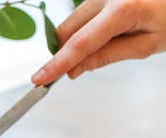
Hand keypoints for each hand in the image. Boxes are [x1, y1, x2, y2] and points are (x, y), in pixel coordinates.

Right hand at [32, 0, 165, 84]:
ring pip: (72, 23)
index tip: (39, 79)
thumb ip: (107, 56)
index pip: (79, 43)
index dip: (57, 64)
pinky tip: (108, 31)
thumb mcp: (147, 45)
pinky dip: (86, 29)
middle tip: (75, 71)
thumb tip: (74, 69)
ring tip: (111, 41)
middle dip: (65, 53)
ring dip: (78, 40)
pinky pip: (81, 14)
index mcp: (122, 8)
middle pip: (66, 31)